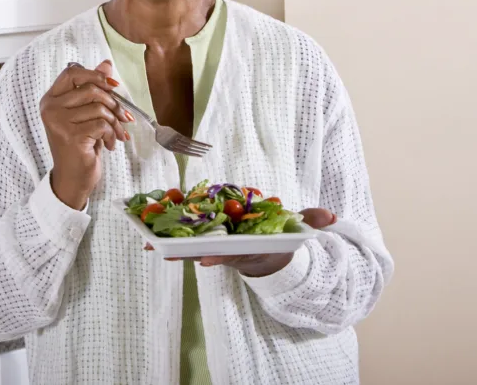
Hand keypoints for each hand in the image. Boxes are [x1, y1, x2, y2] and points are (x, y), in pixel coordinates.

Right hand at [40, 60, 131, 209]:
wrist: (72, 179)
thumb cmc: (80, 146)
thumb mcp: (86, 115)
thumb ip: (92, 89)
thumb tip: (106, 64)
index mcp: (50, 99)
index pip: (71, 72)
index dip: (95, 75)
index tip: (113, 86)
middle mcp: (50, 108)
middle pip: (91, 89)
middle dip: (113, 103)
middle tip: (123, 117)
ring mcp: (58, 122)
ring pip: (99, 107)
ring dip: (115, 122)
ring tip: (117, 134)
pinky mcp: (70, 136)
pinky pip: (102, 124)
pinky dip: (112, 134)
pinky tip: (111, 145)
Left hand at [145, 208, 337, 276]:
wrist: (271, 256)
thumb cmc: (281, 239)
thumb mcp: (298, 231)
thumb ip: (312, 221)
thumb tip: (329, 216)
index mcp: (250, 248)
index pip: (236, 253)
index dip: (222, 256)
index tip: (209, 259)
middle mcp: (230, 251)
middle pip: (206, 252)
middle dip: (186, 253)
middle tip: (164, 253)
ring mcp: (217, 248)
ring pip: (192, 247)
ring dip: (170, 247)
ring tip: (147, 245)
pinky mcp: (207, 242)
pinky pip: (186, 238)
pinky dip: (169, 237)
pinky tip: (149, 235)